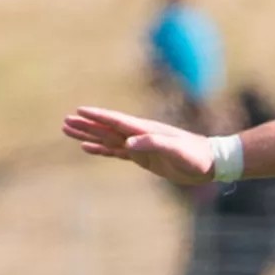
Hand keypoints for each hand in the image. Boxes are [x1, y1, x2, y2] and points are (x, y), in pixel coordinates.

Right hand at [62, 105, 215, 185]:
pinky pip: (116, 152)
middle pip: (106, 129)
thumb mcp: (176, 150)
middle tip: (64, 121)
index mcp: (145, 130)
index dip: (98, 117)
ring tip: (69, 131)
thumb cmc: (196, 156)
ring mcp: (140, 146)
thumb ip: (154, 144)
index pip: (116, 121)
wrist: (210, 164)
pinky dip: (101, 150)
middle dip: (86, 125)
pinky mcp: (143, 157)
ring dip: (89, 135)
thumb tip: (128, 144)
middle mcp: (139, 135)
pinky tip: (88, 148)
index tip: (79, 111)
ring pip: (107, 139)